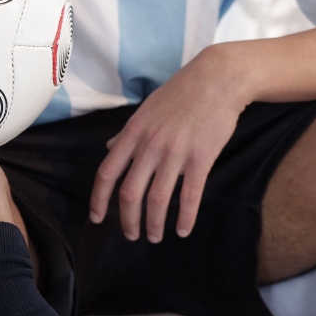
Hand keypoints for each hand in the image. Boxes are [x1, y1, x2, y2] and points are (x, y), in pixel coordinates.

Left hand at [89, 46, 247, 242]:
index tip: (97, 218)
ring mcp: (175, 152)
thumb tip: (109, 147)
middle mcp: (150, 145)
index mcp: (133, 133)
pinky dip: (185, 218)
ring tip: (155, 237)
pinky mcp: (201, 157)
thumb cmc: (182, 93)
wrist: (218, 78)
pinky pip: (189, 195)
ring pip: (157, 199)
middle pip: (129, 193)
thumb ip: (127, 133)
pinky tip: (183, 230)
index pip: (107, 173)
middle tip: (131, 235)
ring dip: (154, 224)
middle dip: (127, 220)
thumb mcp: (147, 109)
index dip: (98, 200)